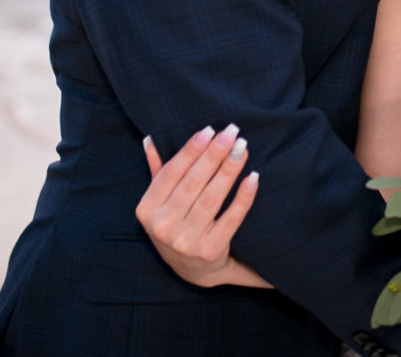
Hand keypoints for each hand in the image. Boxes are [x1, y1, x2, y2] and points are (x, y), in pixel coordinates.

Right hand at [135, 123, 266, 287]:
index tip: (209, 130)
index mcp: (147, 210)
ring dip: (229, 170)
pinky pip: (231, 219)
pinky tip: (253, 177)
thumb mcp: (160, 203)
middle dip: (214, 154)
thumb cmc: (177, 224)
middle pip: (193, 183)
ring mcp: (186, 241)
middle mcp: (163, 226)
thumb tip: (149, 140)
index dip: (191, 150)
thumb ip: (157, 172)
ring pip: (212, 198)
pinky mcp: (210, 251)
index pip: (171, 172)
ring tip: (242, 148)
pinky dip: (243, 198)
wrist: (193, 269)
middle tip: (232, 132)